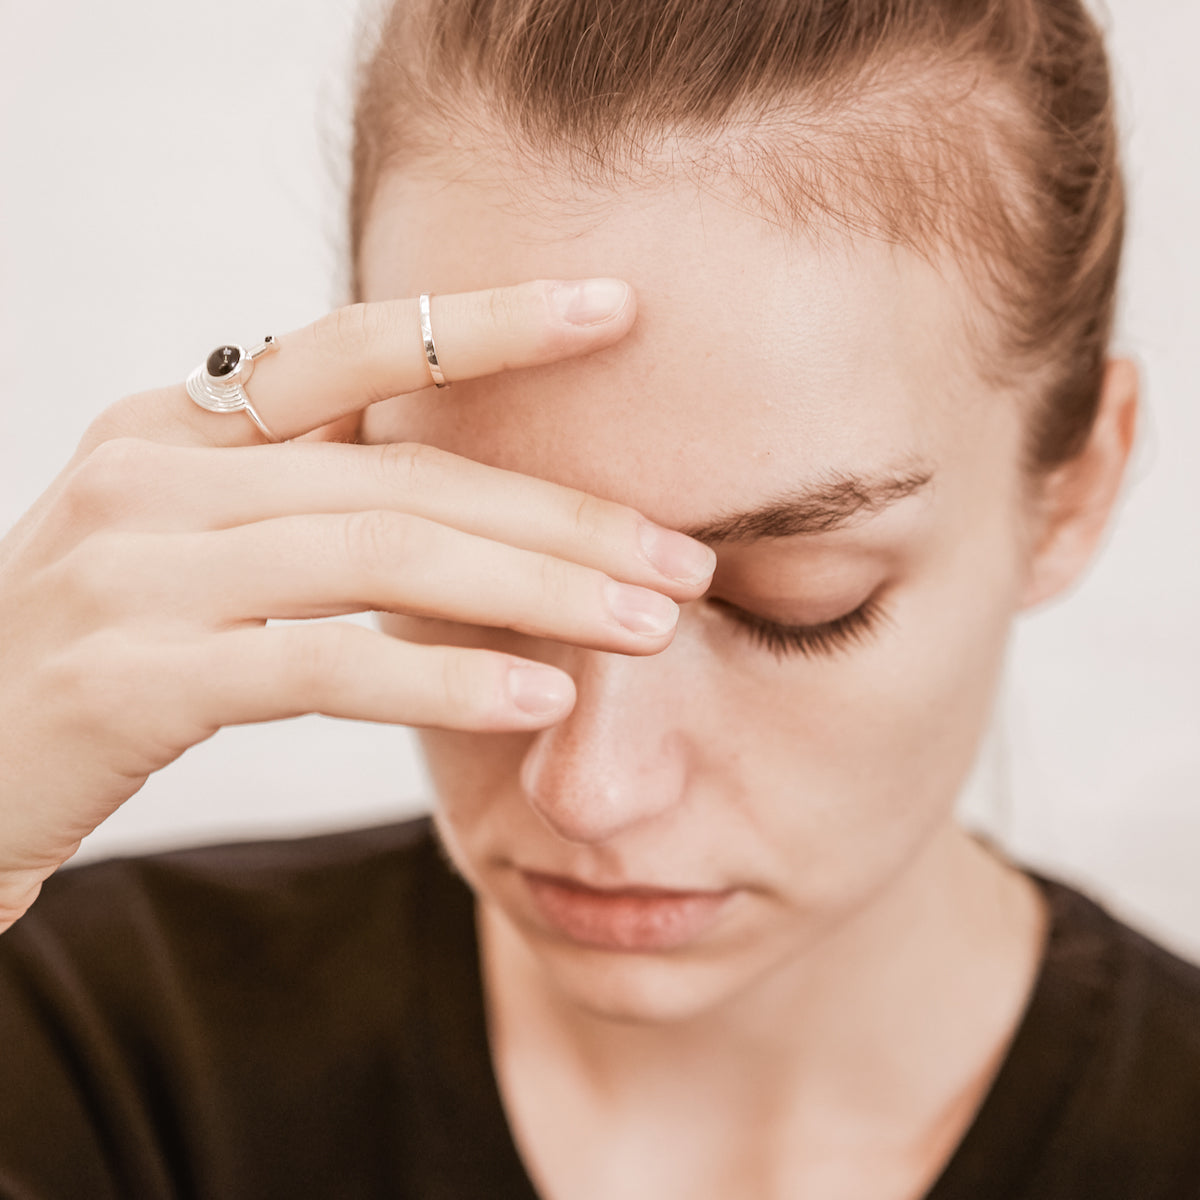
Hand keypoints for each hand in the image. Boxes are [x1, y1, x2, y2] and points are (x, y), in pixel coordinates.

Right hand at [0, 279, 715, 931]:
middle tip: (683, 557)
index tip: (614, 310)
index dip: (491, 321)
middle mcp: (155, 471)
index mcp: (181, 424)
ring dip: (535, 590)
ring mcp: (137, 567)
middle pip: (404, 473)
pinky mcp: (130, 676)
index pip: (359, 350)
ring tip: (650, 623)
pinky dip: (440, 676)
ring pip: (378, 554)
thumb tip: (486, 516)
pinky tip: (538, 697)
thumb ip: (312, 507)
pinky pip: (319, 665)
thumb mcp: (201, 551)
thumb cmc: (106, 653)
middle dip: (562, 515)